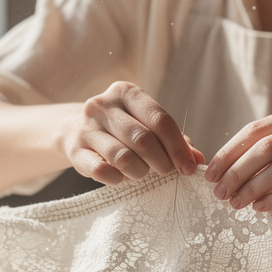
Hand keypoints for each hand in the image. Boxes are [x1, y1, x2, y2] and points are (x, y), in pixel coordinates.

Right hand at [65, 81, 203, 184]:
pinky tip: (121, 177)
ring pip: (123, 157)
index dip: (178, 147)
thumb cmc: (122, 129)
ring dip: (140, 172)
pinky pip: (102, 171)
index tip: (189, 168)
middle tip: (167, 172)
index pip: (160, 119)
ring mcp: (86, 127)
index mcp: (126, 92)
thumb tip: (198, 160)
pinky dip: (118, 179)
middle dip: (162, 162)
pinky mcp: (74, 150)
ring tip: (141, 172)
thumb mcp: (148, 126)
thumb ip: (175, 141)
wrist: (75, 130)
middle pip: (143, 139)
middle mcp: (103, 105)